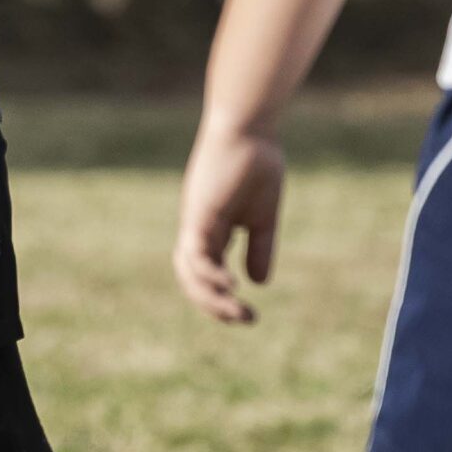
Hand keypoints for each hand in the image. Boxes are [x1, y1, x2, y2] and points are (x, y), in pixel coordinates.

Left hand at [172, 122, 285, 323]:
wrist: (249, 132)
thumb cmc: (256, 165)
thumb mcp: (262, 217)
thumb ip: (259, 248)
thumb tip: (258, 283)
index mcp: (211, 231)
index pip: (206, 272)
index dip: (219, 296)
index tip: (245, 315)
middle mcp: (197, 229)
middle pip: (192, 277)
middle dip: (213, 304)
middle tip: (244, 320)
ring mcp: (194, 222)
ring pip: (189, 270)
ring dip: (210, 297)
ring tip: (237, 312)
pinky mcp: (198, 214)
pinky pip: (195, 252)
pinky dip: (208, 273)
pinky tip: (230, 286)